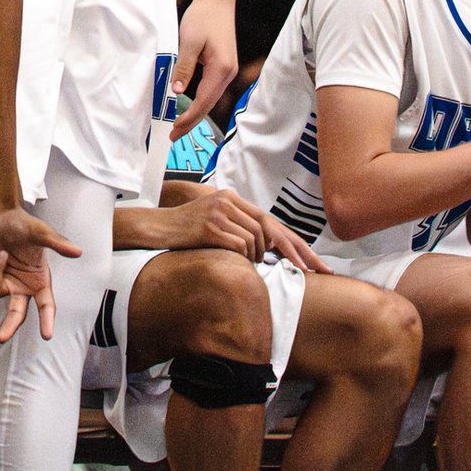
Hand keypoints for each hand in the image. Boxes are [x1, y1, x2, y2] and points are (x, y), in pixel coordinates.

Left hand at [0, 206, 81, 343]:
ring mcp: (6, 284)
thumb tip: (78, 252)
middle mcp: (23, 287)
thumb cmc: (22, 223)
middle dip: (8, 328)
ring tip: (0, 251)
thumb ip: (58, 244)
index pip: (46, 306)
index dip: (47, 321)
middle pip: (17, 315)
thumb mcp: (41, 232)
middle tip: (0, 339)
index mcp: (39, 281)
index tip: (47, 336)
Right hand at [165, 188, 327, 271]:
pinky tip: (237, 260)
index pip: (271, 221)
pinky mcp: (211, 227)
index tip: (313, 261)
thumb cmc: (187, 230)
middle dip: (294, 252)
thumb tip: (264, 246)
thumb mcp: (215, 221)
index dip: (294, 242)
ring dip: (256, 255)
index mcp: (232, 199)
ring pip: (255, 239)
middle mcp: (228, 202)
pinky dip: (243, 256)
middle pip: (270, 228)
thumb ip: (239, 226)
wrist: (157, 227)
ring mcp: (219, 213)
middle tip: (313, 271)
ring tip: (247, 261)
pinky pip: (239, 245)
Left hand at [172, 0, 236, 135]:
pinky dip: (199, 101)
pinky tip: (188, 107)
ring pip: (210, 99)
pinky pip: (210, 90)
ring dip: (195, 113)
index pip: (203, 101)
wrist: (217, 2)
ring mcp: (226, 71)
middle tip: (173, 135)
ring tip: (178, 126)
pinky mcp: (222, 66)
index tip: (174, 129)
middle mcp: (227, 73)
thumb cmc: (204, 18)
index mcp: (221, 69)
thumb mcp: (190, 42)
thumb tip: (177, 91)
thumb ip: (185, 68)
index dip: (188, 118)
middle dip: (191, 122)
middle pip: (209, 105)